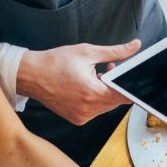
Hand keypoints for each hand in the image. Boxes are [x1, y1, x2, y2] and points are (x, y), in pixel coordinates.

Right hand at [17, 41, 140, 124]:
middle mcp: (88, 109)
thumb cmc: (55, 62)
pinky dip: (95, 99)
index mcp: (92, 92)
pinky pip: (95, 110)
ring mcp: (82, 116)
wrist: (31, 75)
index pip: (124, 96)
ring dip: (105, 92)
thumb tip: (135, 46)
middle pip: (116, 101)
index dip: (131, 86)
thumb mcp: (87, 52)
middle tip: (107, 68)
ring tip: (94, 76)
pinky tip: (86, 86)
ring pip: (106, 106)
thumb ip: (115, 52)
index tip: (132, 77)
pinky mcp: (77, 119)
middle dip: (115, 85)